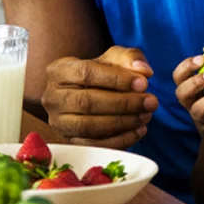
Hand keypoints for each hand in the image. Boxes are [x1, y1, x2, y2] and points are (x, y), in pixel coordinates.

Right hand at [42, 46, 157, 148]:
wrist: (86, 95)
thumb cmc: (101, 74)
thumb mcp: (114, 59)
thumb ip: (130, 58)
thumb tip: (143, 70)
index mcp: (59, 70)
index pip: (86, 73)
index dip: (117, 79)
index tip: (144, 83)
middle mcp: (52, 97)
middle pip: (87, 102)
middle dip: (123, 103)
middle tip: (151, 102)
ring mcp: (58, 122)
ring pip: (88, 126)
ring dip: (122, 122)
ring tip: (146, 116)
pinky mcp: (68, 142)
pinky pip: (93, 145)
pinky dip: (119, 140)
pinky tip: (139, 131)